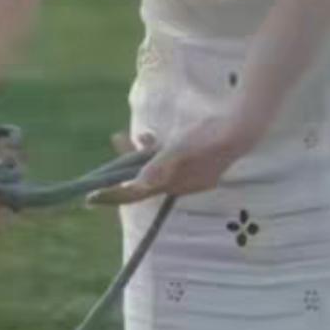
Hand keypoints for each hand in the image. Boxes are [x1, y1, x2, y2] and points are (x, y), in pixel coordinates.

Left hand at [85, 115, 257, 207]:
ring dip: (138, 156)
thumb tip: (136, 185)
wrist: (240, 130)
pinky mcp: (193, 163)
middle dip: (122, 167)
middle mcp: (177, 184)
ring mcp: (186, 175)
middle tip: (110, 146)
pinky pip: (166, 162)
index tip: (90, 199)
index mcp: (171, 184)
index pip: (134, 194)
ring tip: (126, 137)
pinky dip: (155, 152)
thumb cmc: (208, 139)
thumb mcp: (179, 150)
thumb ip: (158, 166)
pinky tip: (149, 136)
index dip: (112, 196)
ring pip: (153, 169)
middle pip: (141, 180)